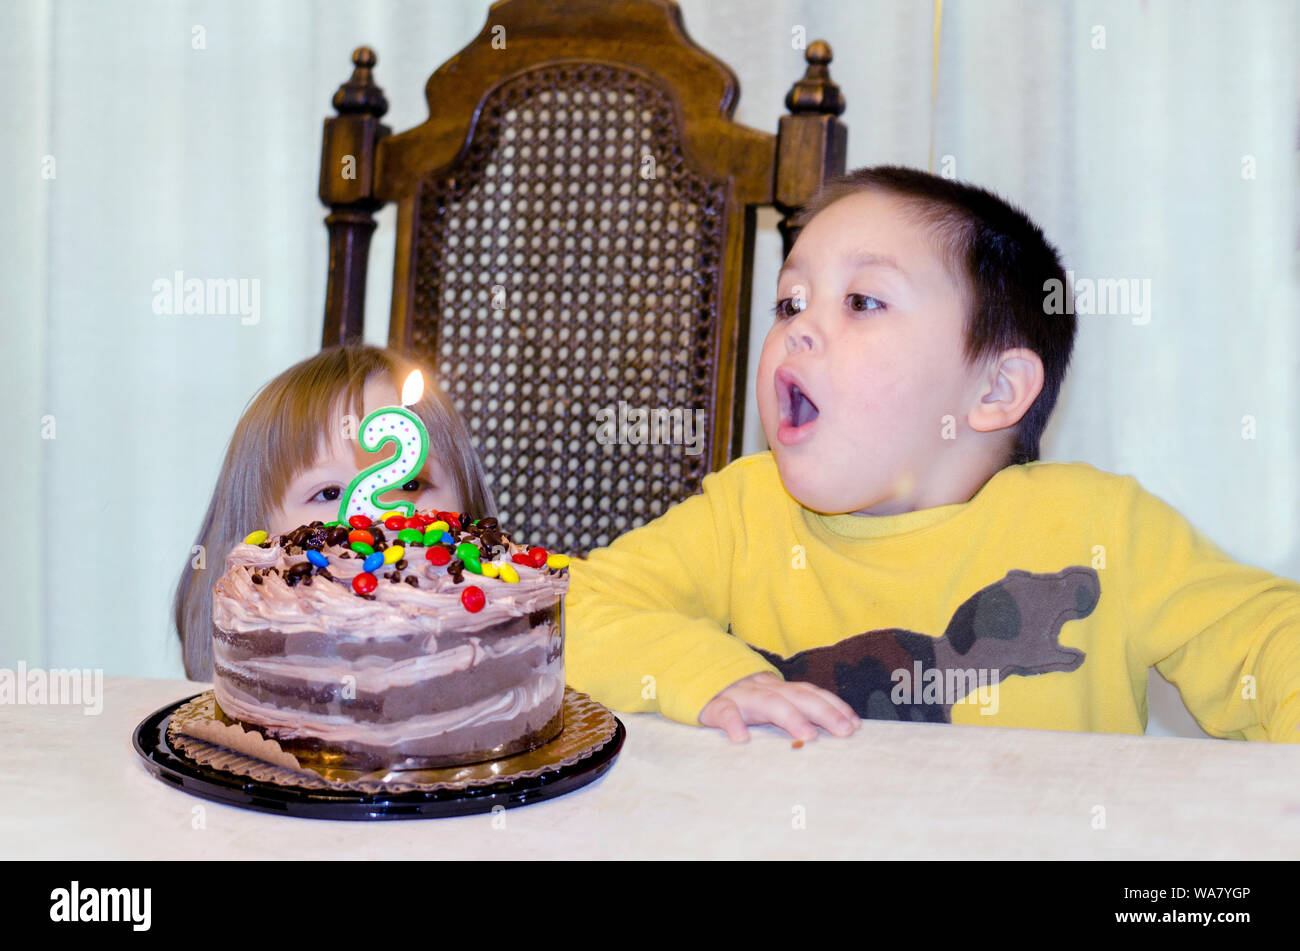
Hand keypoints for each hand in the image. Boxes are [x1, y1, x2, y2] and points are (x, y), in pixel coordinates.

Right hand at [698, 671, 861, 743]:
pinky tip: (742, 738)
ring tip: (807, 736)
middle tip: (845, 731)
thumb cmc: (735, 696)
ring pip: (767, 703)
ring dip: (790, 717)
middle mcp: (762, 688)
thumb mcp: (763, 698)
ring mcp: (738, 695)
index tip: (855, 724)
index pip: (810, 693)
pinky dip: (733, 723)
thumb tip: (825, 727)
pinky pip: (724, 712)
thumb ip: (788, 707)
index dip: (833, 705)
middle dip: (824, 712)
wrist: (690, 672)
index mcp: (776, 688)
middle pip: (798, 696)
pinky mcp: (713, 704)